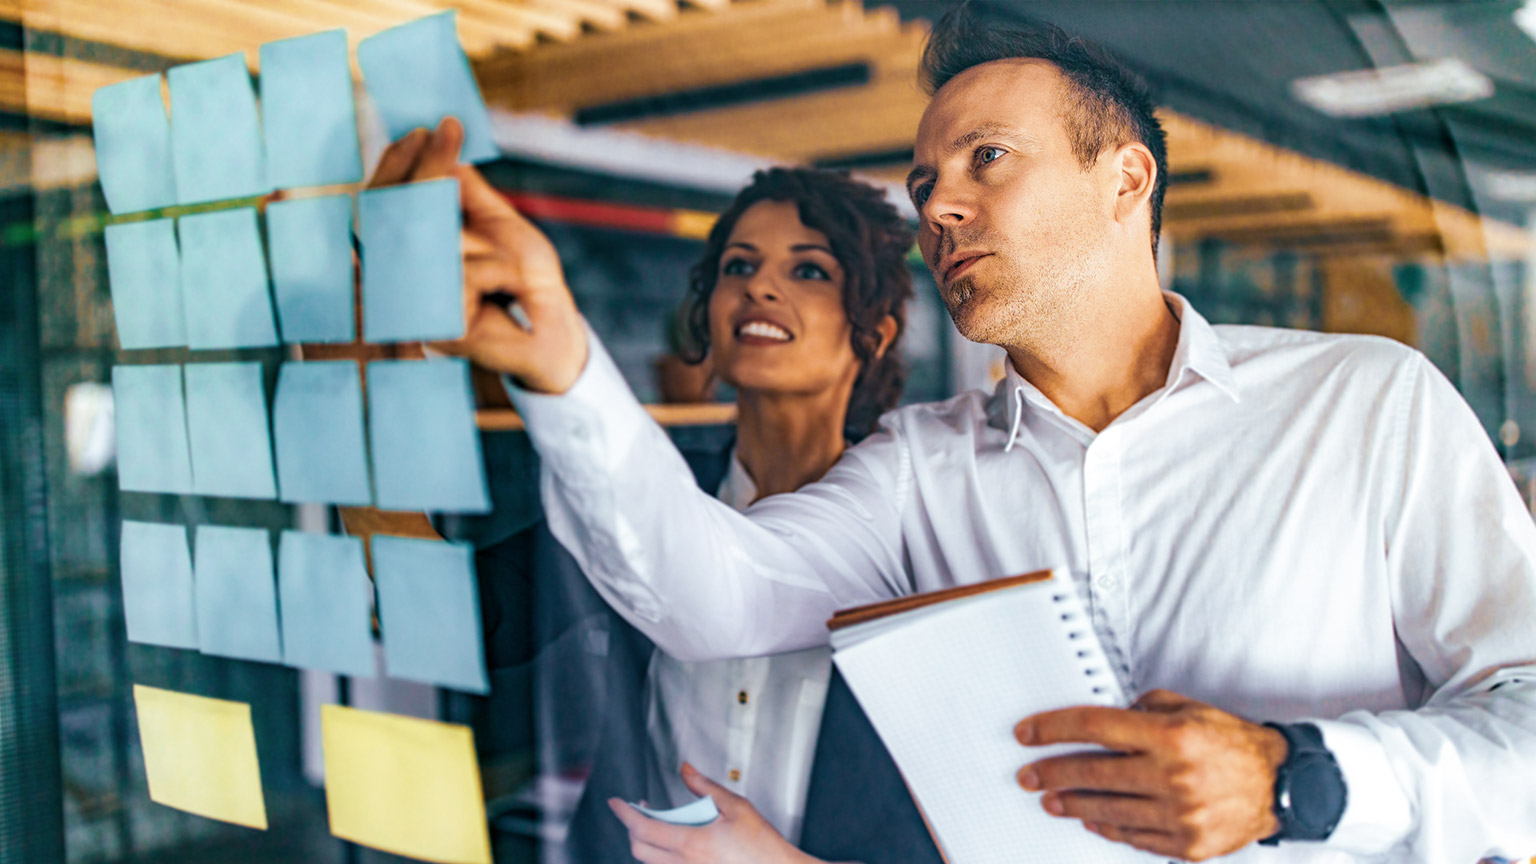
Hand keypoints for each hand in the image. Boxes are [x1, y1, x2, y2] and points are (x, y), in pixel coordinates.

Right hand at [365, 118, 588, 392]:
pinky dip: (501, 269)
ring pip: (436, 239)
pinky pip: (469, 272)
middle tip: (447, 130)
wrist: (553, 331)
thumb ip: (469, 193)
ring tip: (513, 263)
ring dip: (484, 238)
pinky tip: (512, 287)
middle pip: (397, 212)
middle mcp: (403, 276)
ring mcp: (416, 301)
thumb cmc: (525, 280)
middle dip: (426, 169)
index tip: (423, 129)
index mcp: (413, 251)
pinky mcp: (438, 323)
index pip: (388, 202)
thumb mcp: (499, 224)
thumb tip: (445, 151)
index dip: (399, 164)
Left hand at [607, 763, 824, 863]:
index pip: (644, 829)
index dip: (625, 814)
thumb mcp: (737, 806)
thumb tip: (685, 769)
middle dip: (633, 829)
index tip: (616, 802)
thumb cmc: (763, 844)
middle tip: (640, 811)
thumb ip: (706, 787)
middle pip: (640, 850)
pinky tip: (675, 846)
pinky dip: (662, 858)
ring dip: (647, 845)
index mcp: (693, 844)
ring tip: (659, 826)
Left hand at [1014, 689, 1286, 860]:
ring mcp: (1179, 815)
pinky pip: (1133, 837)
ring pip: (1107, 810)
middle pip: (1091, 773)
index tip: (1028, 734)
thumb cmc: (1234, 743)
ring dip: (1072, 804)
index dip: (1052, 729)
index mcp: (1170, 735)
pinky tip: (1092, 821)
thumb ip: (1144, 709)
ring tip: (1050, 800)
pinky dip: (1108, 828)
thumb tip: (1105, 718)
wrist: (1283, 785)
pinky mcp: (1186, 844)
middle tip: (1028, 775)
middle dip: (1051, 773)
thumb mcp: (1190, 708)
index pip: (1093, 727)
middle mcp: (1172, 775)